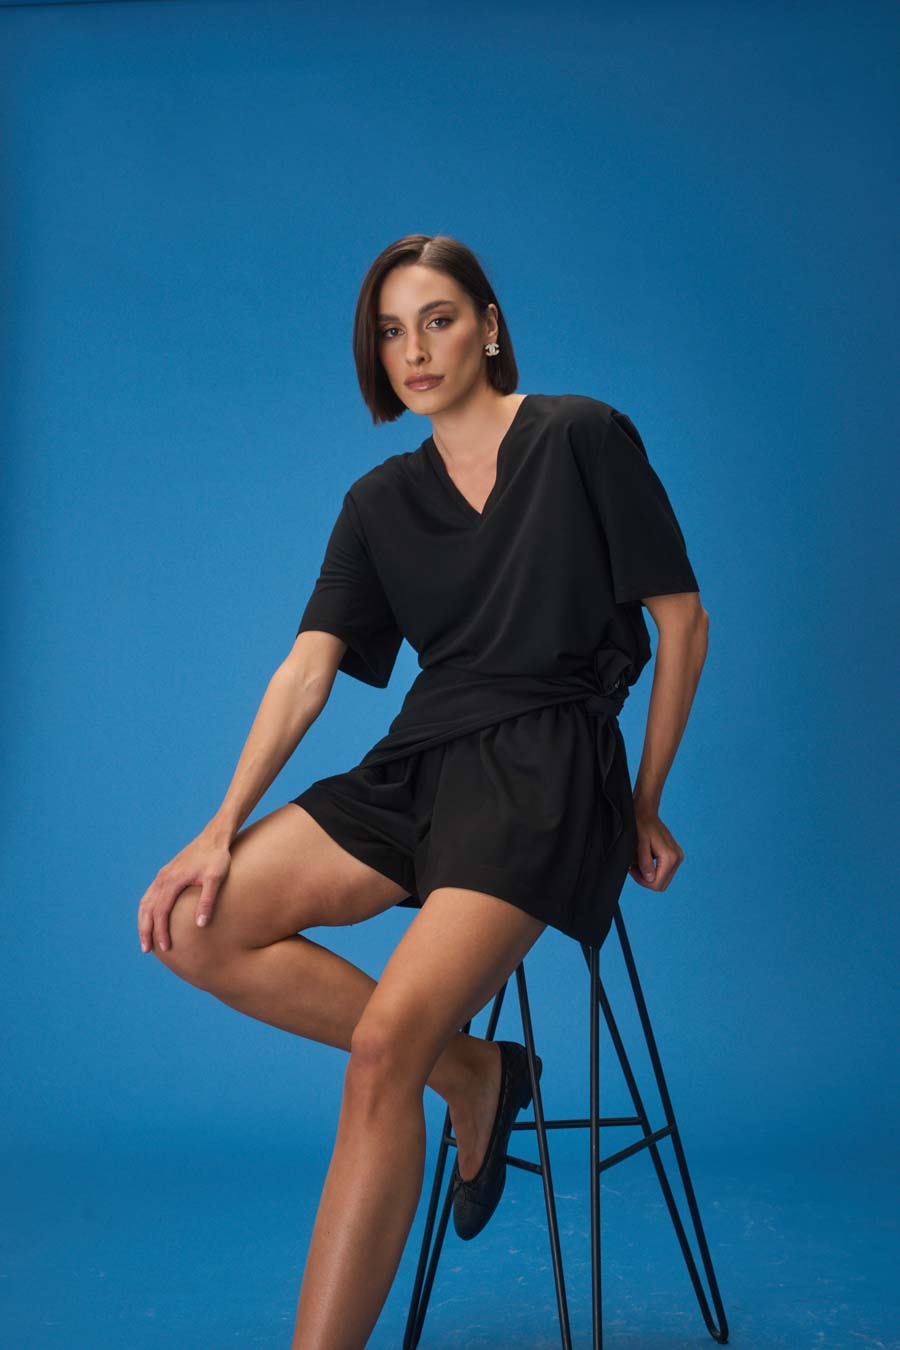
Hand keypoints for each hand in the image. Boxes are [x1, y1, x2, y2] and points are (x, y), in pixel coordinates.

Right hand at [137, 827, 232, 953]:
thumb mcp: (216, 878)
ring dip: (143, 921)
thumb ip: (207, 901)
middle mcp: (163, 878)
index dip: (161, 931)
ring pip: (145, 902)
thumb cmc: (218, 857)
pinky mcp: (167, 873)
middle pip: (147, 909)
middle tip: (147, 950)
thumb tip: (200, 925)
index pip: (161, 912)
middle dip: (146, 930)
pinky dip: (146, 909)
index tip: (165, 947)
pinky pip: (150, 894)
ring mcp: (163, 875)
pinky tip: (151, 918)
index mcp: (172, 881)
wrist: (214, 837)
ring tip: (145, 939)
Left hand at [628, 804, 683, 890]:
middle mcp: (677, 858)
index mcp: (670, 857)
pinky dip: (654, 870)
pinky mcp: (675, 856)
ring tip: (638, 863)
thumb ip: (645, 862)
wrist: (646, 813)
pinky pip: (664, 872)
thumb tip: (650, 879)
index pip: (657, 884)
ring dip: (649, 875)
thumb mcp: (639, 844)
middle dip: (646, 880)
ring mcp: (678, 857)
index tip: (633, 869)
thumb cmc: (641, 826)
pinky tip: (644, 860)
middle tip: (634, 867)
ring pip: (663, 879)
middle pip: (661, 884)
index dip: (643, 881)